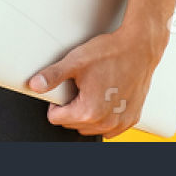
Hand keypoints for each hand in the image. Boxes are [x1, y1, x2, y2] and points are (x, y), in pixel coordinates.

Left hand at [29, 20, 166, 136]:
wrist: (140, 48)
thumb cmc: (111, 52)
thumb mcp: (76, 61)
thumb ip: (53, 75)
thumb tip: (34, 85)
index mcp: (88, 111)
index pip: (57, 119)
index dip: (56, 103)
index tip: (65, 89)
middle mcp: (106, 122)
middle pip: (73, 124)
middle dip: (71, 108)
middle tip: (80, 86)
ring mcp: (120, 123)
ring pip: (91, 128)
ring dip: (87, 114)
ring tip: (94, 90)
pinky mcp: (132, 119)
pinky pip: (110, 128)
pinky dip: (105, 117)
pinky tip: (107, 98)